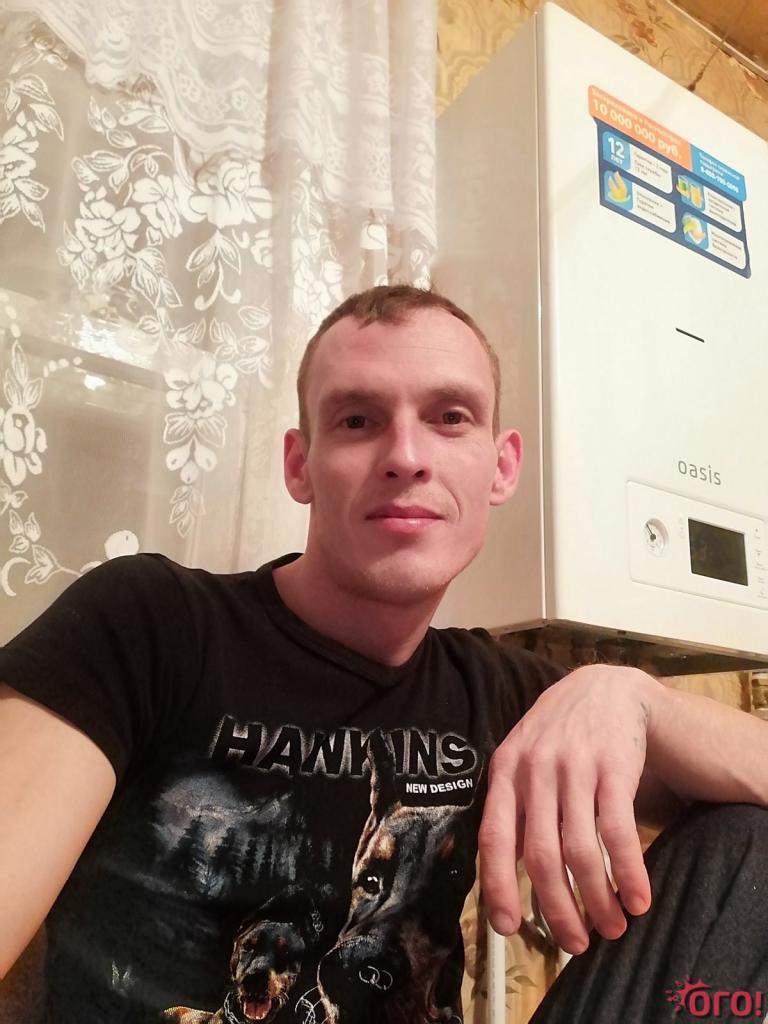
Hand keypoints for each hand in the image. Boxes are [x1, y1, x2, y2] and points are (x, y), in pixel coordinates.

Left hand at [479, 665, 657, 953]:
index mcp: (505, 772)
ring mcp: (575, 767)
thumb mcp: (522, 760)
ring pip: (580, 851)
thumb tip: (503, 877)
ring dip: (598, 900)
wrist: (605, 687)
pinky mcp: (614, 768)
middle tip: (575, 942)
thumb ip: (513, 807)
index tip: (509, 927)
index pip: (493, 838)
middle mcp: (535, 770)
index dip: (498, 887)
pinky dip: (628, 873)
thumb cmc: (557, 736)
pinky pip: (618, 832)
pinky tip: (639, 898)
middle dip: (558, 909)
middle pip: (540, 856)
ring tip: (611, 926)